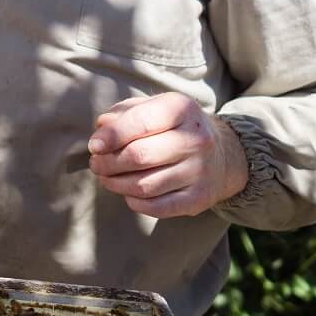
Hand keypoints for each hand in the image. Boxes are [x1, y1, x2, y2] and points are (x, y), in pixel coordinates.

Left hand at [88, 93, 248, 218]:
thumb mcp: (152, 108)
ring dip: (116, 184)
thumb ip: (123, 114)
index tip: (94, 146)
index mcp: (182, 109)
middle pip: (139, 156)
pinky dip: (135, 202)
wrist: (221, 155)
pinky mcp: (199, 198)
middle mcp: (196, 139)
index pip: (141, 122)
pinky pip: (157, 207)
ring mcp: (200, 171)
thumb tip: (101, 132)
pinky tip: (128, 194)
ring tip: (106, 177)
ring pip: (145, 185)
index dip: (111, 136)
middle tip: (96, 164)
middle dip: (108, 162)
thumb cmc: (173, 127)